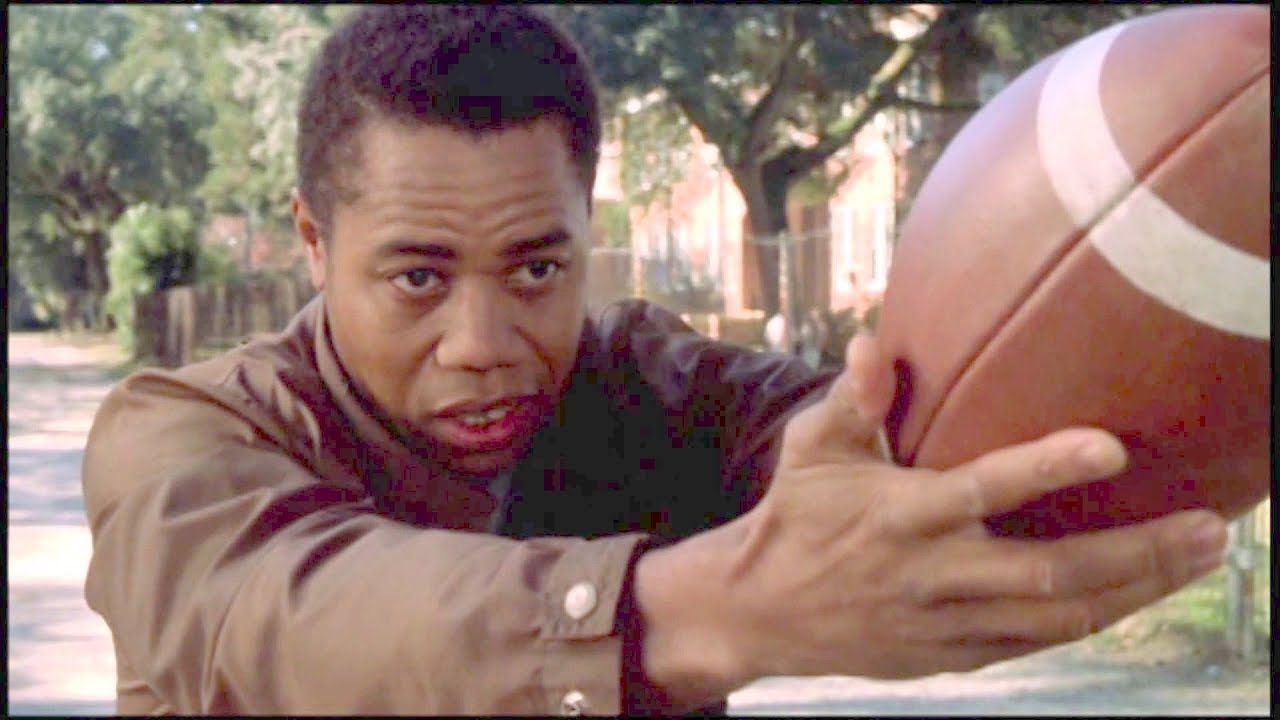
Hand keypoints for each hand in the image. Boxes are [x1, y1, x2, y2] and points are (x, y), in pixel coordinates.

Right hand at [719, 333, 1227, 681]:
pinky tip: (1137, 595)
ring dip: (1136, 591)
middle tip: (1207, 529)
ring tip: (1196, 558)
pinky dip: (1093, 619)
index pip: (982, 489)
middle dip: (1137, 555)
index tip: (1112, 446)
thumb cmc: (795, 516)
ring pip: (1058, 618)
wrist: (759, 612)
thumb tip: (876, 339)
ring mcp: (946, 624)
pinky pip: (1037, 644)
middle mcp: (930, 575)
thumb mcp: (810, 448)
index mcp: (898, 515)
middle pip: (1049, 572)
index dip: (1046, 468)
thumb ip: (853, 397)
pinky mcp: (952, 656)